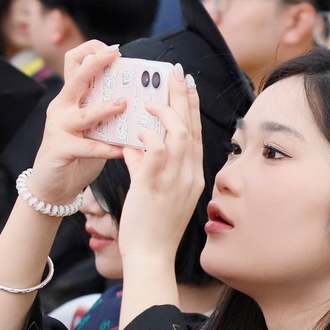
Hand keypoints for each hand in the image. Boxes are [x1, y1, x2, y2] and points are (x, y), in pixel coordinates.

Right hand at [27, 40, 129, 206]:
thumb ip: (107, 111)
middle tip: (115, 55)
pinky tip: (123, 149)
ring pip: (83, 113)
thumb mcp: (92, 126)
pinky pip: (87, 146)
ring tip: (123, 106)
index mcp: (71, 98)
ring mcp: (59, 127)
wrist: (53, 185)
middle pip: (76, 77)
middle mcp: (62, 107)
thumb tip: (140, 97)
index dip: (92, 51)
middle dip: (96, 63)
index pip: (75, 63)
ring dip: (105, 108)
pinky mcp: (60, 149)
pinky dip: (106, 148)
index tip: (114, 50)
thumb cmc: (77, 154)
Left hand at [118, 65, 203, 265]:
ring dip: (165, 111)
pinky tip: (137, 133)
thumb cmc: (152, 229)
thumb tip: (134, 149)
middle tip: (177, 73)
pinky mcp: (155, 184)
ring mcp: (175, 179)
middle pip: (190, 126)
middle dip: (184, 96)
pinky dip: (146, 137)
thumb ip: (146, 167)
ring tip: (151, 98)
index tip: (189, 86)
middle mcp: (190, 174)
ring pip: (177, 133)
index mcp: (194, 176)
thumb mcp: (155, 193)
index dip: (192, 108)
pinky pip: (155, 150)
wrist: (151, 256)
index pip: (194, 134)